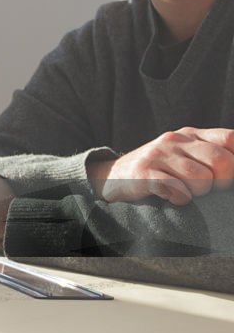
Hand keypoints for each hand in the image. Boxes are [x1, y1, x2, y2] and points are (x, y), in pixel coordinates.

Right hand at [88, 127, 233, 204]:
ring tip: (185, 192)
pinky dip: (179, 198)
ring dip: (198, 192)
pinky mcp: (143, 172)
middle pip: (221, 161)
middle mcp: (175, 140)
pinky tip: (171, 197)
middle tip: (205, 188)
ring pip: (201, 178)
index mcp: (191, 134)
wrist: (112, 176)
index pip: (230, 140)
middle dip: (220, 182)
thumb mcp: (185, 154)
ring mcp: (158, 155)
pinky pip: (176, 188)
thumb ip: (212, 154)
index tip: (226, 176)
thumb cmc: (159, 170)